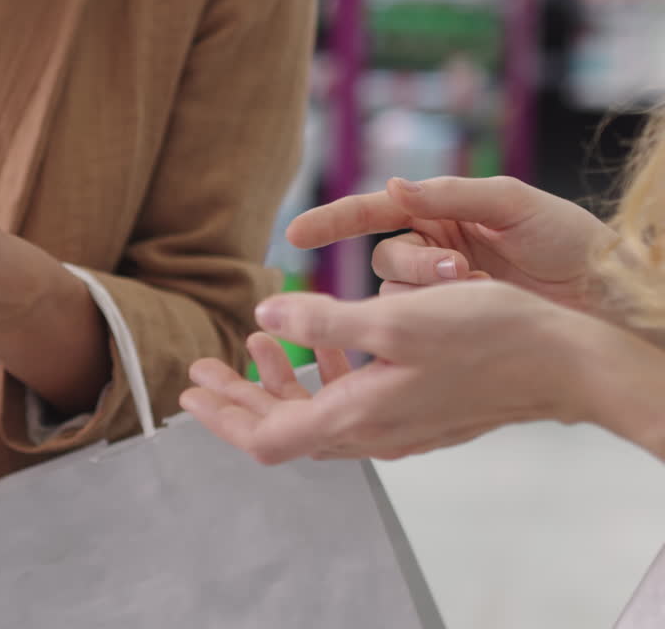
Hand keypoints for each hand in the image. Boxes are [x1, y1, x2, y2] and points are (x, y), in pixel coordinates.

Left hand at [180, 281, 629, 462]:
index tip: (191, 390)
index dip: (222, 417)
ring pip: (316, 413)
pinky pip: (350, 402)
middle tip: (203, 368)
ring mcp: (394, 427)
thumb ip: (323, 322)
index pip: (267, 438)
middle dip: (237, 399)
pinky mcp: (414, 412)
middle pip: (283, 428)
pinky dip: (323, 374)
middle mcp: (371, 433)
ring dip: (279, 381)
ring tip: (251, 344)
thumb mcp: (395, 319)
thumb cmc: (486, 336)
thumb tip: (264, 317)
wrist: (563, 362)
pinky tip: (318, 339)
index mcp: (356, 417)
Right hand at [288, 176, 615, 312]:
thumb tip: (396, 185)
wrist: (611, 294)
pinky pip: (422, 327)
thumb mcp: (514, 204)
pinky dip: (441, 322)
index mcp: (442, 212)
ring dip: (432, 296)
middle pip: (386, 260)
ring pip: (399, 299)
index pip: (372, 212)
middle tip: (459, 270)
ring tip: (482, 290)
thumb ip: (452, 194)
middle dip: (416, 266)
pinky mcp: (454, 327)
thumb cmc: (570, 240)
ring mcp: (443, 292)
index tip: (295, 234)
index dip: (332, 221)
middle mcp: (435, 250)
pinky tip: (476, 316)